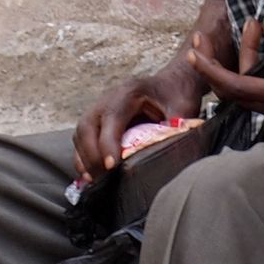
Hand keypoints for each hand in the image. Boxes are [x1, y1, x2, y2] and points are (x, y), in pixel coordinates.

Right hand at [73, 68, 202, 180]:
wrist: (172, 82)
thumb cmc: (177, 95)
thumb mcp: (183, 108)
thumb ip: (175, 129)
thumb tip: (169, 157)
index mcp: (129, 92)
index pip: (111, 119)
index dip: (108, 144)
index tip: (111, 167)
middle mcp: (108, 98)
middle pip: (87, 126)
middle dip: (91, 155)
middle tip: (102, 179)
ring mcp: (100, 107)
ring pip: (80, 133)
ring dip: (84, 158)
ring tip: (94, 181)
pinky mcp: (98, 118)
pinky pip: (82, 138)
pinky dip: (83, 157)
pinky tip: (90, 175)